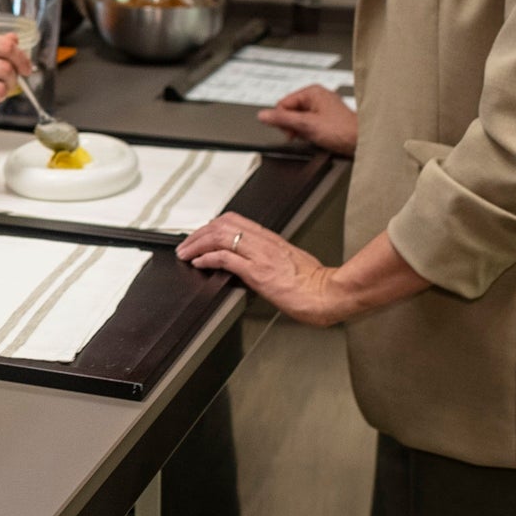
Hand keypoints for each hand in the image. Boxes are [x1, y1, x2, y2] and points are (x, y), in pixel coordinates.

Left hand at [176, 213, 347, 326]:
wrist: (330, 294)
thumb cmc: (315, 283)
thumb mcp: (291, 261)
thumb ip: (271, 257)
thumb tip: (255, 261)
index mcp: (271, 239)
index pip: (234, 221)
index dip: (211, 225)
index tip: (200, 235)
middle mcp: (264, 243)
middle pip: (222, 225)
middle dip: (199, 233)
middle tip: (185, 245)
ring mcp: (260, 256)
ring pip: (221, 237)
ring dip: (197, 244)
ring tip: (186, 253)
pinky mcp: (258, 273)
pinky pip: (227, 259)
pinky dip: (208, 258)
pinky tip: (199, 262)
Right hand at [257, 85, 358, 154]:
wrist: (364, 143)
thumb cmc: (343, 131)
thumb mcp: (307, 125)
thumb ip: (282, 120)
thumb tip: (263, 116)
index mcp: (312, 91)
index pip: (282, 104)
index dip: (283, 120)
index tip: (291, 131)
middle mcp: (318, 96)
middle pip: (290, 112)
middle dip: (293, 126)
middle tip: (304, 134)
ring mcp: (323, 108)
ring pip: (299, 120)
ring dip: (302, 131)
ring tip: (315, 136)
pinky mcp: (327, 119)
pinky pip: (309, 125)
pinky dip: (310, 133)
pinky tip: (319, 138)